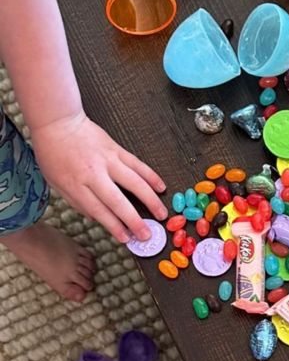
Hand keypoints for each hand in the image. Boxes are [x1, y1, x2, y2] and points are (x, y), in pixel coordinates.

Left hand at [31, 113, 167, 243]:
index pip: (99, 210)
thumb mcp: (56, 183)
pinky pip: (138, 164)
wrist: (57, 122)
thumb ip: (76, 202)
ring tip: (162, 214)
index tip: (126, 238)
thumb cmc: (53, 153)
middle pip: (118, 201)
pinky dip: (151, 176)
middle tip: (147, 234)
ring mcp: (108, 161)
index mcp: (76, 185)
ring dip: (150, 200)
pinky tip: (161, 187)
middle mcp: (94, 174)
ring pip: (135, 182)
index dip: (114, 226)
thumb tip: (96, 217)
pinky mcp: (117, 150)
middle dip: (135, 220)